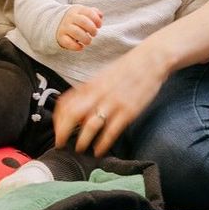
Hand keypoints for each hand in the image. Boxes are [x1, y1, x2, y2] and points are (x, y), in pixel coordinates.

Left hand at [54, 41, 169, 155]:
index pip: (65, 103)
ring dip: (82, 141)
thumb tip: (79, 110)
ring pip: (90, 126)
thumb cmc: (128, 68)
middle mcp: (99, 94)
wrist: (151, 59)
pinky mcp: (129, 111)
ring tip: (80, 149)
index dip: (58, 119)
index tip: (57, 130)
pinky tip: (99, 150)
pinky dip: (103, 143)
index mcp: (91, 84)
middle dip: (63, 132)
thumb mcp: (104, 76)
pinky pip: (111, 131)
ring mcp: (114, 103)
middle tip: (60, 144)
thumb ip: (90, 91)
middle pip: (73, 115)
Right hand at [56, 5, 102, 50]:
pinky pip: (68, 43)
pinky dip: (77, 47)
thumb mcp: (84, 13)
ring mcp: (64, 27)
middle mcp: (70, 18)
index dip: (96, 20)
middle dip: (92, 29)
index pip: (89, 12)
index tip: (99, 26)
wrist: (58, 23)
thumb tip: (100, 16)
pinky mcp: (60, 37)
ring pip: (76, 32)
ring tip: (88, 41)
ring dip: (86, 38)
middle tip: (94, 34)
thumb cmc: (77, 19)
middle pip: (83, 21)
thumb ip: (94, 13)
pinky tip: (81, 46)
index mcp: (78, 10)